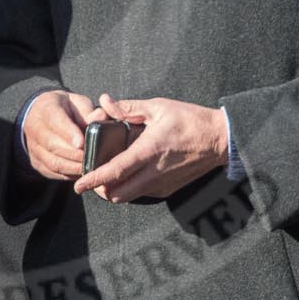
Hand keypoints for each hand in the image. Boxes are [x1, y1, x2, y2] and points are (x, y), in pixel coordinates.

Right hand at [21, 90, 93, 180]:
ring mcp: (33, 147)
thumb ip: (89, 111)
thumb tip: (101, 117)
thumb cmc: (66, 108)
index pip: (55, 121)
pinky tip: (81, 173)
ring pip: (52, 162)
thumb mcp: (78, 103)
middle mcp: (34, 127)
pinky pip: (52, 172)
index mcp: (46, 107)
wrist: (43, 115)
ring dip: (72, 167)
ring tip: (90, 168)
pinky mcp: (36, 161)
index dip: (68, 133)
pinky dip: (68, 174)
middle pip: (52, 145)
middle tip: (92, 159)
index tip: (82, 143)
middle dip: (74, 154)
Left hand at [71, 95, 227, 202]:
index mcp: (148, 151)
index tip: (78, 185)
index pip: (114, 171)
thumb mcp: (159, 107)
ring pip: (129, 197)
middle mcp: (154, 173)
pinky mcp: (169, 189)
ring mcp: (162, 184)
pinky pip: (142, 194)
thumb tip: (105, 101)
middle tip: (92, 177)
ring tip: (109, 174)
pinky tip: (132, 172)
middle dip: (100, 189)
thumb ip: (128, 107)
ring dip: (115, 189)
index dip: (93, 179)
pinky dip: (131, 188)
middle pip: (117, 194)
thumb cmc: (190, 120)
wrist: (220, 140)